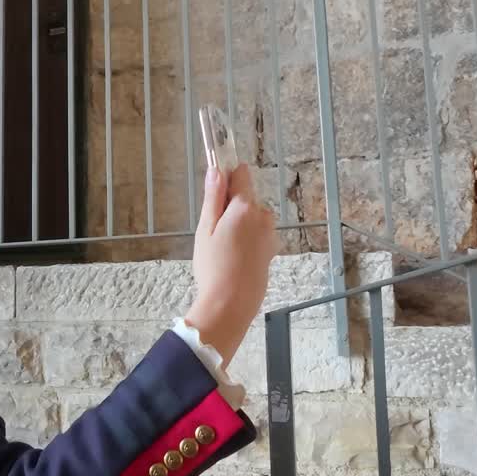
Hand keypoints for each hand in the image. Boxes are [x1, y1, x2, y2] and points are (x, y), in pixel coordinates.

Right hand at [184, 164, 280, 366]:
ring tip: (222, 247)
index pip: (241, 174)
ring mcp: (270, 234)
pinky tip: (234, 257)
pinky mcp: (271, 250)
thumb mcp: (205, 229)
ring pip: (252, 216)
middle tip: (213, 230)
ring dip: (239, 223)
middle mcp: (263, 216)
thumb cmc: (213, 267)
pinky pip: (257, 233)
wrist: (231, 304)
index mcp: (245, 207)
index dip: (226, 177)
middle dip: (230, 206)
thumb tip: (216, 170)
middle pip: (246, 197)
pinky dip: (246, 238)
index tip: (215, 187)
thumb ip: (213, 198)